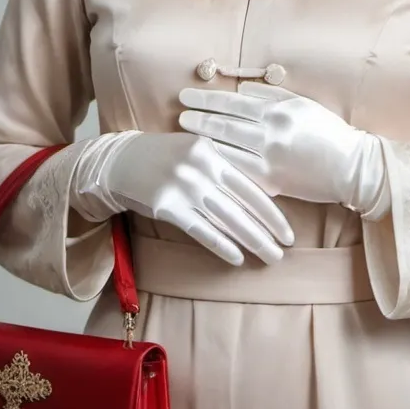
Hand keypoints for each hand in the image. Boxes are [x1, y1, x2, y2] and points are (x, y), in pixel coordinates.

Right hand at [70, 131, 294, 266]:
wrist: (121, 161)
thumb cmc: (166, 157)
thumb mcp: (197, 150)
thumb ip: (224, 167)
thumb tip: (262, 194)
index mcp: (212, 150)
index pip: (250, 184)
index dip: (271, 211)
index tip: (287, 230)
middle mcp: (200, 167)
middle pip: (241, 204)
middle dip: (266, 230)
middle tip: (285, 250)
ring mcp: (182, 185)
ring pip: (225, 219)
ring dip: (250, 241)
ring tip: (268, 256)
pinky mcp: (166, 205)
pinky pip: (200, 230)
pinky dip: (221, 245)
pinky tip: (237, 258)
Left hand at [178, 82, 385, 211]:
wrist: (352, 166)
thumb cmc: (328, 131)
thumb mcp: (302, 104)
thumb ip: (270, 96)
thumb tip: (240, 91)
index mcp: (279, 111)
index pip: (233, 103)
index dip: (207, 100)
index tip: (186, 97)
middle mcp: (272, 134)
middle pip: (225, 126)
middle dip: (198, 119)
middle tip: (178, 115)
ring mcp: (271, 161)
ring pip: (228, 150)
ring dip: (203, 142)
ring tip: (184, 137)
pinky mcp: (273, 183)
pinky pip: (239, 174)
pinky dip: (221, 167)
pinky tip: (205, 162)